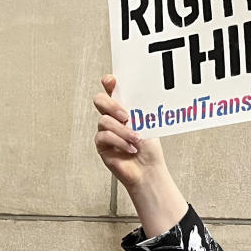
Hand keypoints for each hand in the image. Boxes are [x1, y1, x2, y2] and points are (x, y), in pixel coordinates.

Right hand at [92, 75, 165, 190]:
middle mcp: (113, 118)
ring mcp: (106, 131)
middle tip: (127, 116)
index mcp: (125, 110)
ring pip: (104, 121)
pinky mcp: (101, 145)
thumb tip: (138, 101)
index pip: (112, 91)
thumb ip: (139, 112)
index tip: (112, 80)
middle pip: (100, 101)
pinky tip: (130, 147)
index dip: (109, 83)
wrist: (148, 169)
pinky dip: (120, 142)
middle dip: (112, 105)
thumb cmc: (149, 149)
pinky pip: (104, 137)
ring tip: (136, 139)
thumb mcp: (148, 125)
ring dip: (123, 131)